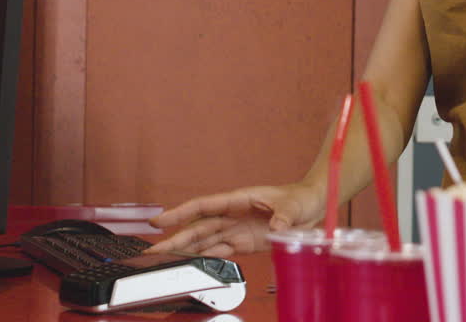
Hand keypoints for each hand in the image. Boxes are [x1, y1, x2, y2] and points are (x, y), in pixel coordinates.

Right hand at [146, 183, 321, 256]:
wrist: (313, 207)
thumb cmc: (301, 198)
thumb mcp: (294, 204)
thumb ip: (283, 216)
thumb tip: (275, 227)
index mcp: (239, 199)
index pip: (204, 207)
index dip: (180, 214)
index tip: (160, 222)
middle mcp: (233, 215)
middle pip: (198, 228)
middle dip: (175, 239)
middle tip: (152, 252)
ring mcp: (237, 230)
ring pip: (205, 242)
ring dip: (185, 252)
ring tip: (164, 261)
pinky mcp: (244, 244)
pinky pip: (220, 252)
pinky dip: (205, 259)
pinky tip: (191, 267)